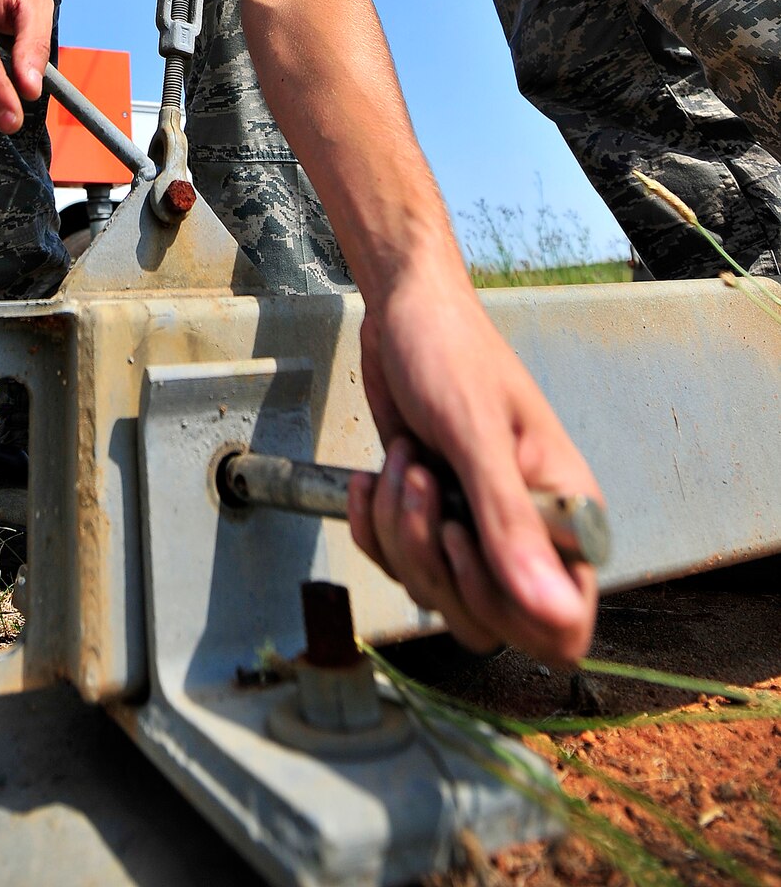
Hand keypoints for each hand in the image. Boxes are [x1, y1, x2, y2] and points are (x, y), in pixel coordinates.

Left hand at [348, 273, 600, 666]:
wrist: (402, 313)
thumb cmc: (452, 351)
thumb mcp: (477, 435)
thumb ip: (511, 526)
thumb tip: (555, 611)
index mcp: (564, 516)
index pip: (562, 625)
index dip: (511, 611)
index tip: (466, 543)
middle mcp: (525, 533)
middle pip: (487, 621)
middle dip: (435, 558)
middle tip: (426, 482)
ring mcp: (475, 529)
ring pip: (435, 593)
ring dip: (401, 530)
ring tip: (407, 460)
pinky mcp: (429, 520)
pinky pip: (396, 565)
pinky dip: (374, 525)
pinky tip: (376, 475)